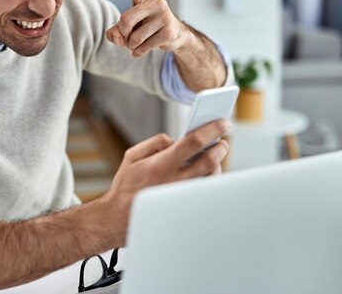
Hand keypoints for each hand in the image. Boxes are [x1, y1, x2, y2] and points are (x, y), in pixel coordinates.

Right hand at [100, 119, 230, 244]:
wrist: (118, 218)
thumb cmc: (125, 186)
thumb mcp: (132, 156)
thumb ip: (156, 142)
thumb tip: (176, 140)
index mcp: (160, 165)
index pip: (193, 142)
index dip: (211, 130)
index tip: (222, 123)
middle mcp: (174, 181)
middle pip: (209, 161)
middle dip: (220, 148)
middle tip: (222, 142)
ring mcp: (182, 197)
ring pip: (211, 178)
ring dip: (217, 164)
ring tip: (215, 156)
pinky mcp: (186, 208)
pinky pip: (206, 192)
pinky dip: (210, 180)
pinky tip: (208, 172)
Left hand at [106, 0, 188, 56]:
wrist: (173, 36)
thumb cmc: (145, 27)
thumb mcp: (127, 27)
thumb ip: (115, 32)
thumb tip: (118, 39)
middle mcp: (156, 1)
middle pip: (125, 20)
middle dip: (122, 33)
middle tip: (126, 37)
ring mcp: (164, 16)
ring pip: (134, 37)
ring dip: (130, 45)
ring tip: (136, 43)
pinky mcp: (168, 31)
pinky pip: (143, 47)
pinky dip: (137, 52)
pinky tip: (139, 51)